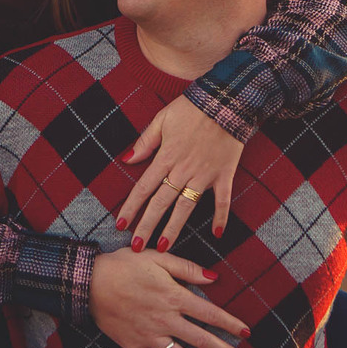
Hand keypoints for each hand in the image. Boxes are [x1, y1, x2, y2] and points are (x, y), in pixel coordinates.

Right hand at [90, 248, 247, 347]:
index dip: (230, 323)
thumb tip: (214, 277)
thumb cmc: (123, 264)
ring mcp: (149, 336)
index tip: (246, 332)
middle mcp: (165, 320)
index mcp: (173, 296)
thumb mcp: (157, 257)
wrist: (88, 281)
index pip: (209, 313)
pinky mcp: (132, 346)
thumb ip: (187, 268)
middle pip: (200, 339)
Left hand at [116, 95, 243, 250]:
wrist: (225, 101)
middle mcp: (183, 170)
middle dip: (147, 226)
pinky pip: (222, 201)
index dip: (131, 208)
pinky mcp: (224, 175)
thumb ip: (145, 142)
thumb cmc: (191, 108)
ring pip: (186, 207)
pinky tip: (216, 234)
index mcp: (166, 157)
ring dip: (174, 228)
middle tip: (138, 246)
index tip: (121, 225)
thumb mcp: (162, 119)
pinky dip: (221, 217)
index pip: (144, 188)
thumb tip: (126, 159)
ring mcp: (204, 175)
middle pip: (161, 203)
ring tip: (164, 247)